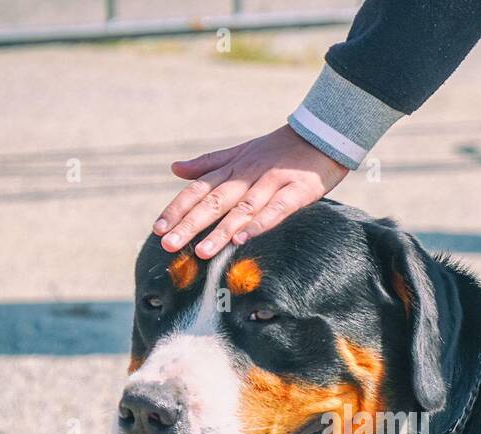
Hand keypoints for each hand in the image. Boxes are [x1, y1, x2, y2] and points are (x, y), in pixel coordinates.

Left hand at [155, 125, 349, 258]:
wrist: (322, 132)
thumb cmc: (279, 148)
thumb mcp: (240, 152)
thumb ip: (208, 163)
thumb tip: (174, 169)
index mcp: (232, 168)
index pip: (198, 190)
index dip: (177, 209)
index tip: (158, 230)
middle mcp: (248, 174)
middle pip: (214, 201)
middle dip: (190, 224)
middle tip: (168, 246)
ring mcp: (273, 182)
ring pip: (242, 208)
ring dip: (221, 231)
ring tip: (203, 252)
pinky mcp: (298, 190)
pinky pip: (277, 209)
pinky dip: (261, 223)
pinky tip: (245, 239)